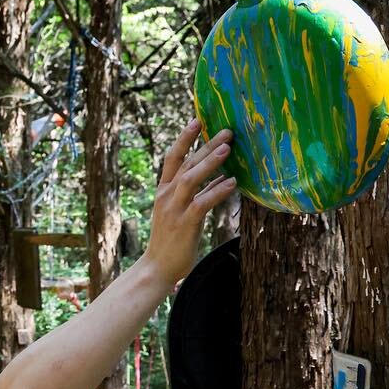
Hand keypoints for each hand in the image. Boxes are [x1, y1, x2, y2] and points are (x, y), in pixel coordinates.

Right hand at [141, 119, 236, 283]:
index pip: (172, 158)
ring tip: (228, 149)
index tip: (199, 120)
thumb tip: (222, 177)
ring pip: (190, 179)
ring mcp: (174, 209)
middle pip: (185, 163)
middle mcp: (166, 196)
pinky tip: (232, 183)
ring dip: (209, 162)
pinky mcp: (184, 224)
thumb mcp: (183, 212)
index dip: (185, 138)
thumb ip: (200, 193)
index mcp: (164, 191)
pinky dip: (217, 191)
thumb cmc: (172, 240)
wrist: (157, 267)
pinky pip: (201, 203)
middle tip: (226, 131)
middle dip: (205, 145)